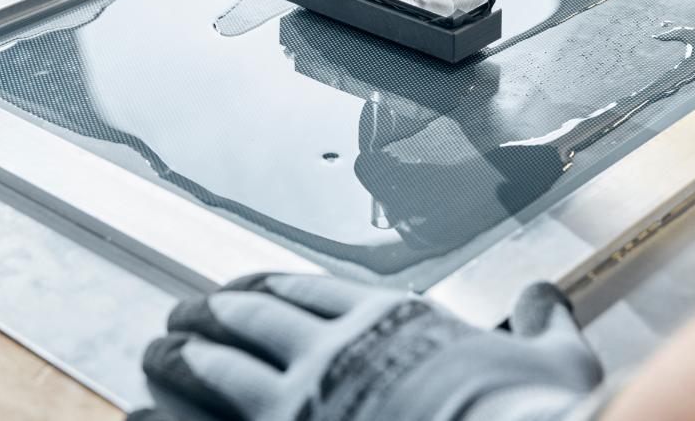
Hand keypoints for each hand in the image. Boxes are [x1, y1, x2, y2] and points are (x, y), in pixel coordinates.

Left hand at [129, 274, 602, 420]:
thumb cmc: (529, 412)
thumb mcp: (551, 358)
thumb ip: (541, 321)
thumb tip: (544, 298)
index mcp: (390, 321)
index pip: (314, 291)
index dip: (273, 286)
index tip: (248, 287)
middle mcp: (339, 351)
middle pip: (258, 318)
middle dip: (216, 313)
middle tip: (186, 310)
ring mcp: (306, 401)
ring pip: (225, 365)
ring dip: (187, 354)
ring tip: (159, 348)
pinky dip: (173, 416)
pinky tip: (143, 411)